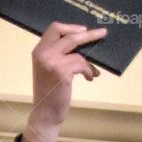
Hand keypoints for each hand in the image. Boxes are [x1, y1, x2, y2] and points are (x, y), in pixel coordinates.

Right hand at [23, 22, 106, 141]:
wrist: (45, 113)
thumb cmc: (50, 94)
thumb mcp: (50, 71)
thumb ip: (59, 57)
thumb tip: (82, 49)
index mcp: (39, 50)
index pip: (54, 29)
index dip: (70, 27)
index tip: (83, 30)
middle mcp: (43, 53)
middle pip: (68, 35)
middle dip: (88, 34)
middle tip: (103, 33)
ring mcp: (52, 61)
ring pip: (78, 52)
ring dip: (89, 63)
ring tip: (93, 73)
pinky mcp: (62, 72)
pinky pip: (82, 64)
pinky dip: (89, 71)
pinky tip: (90, 78)